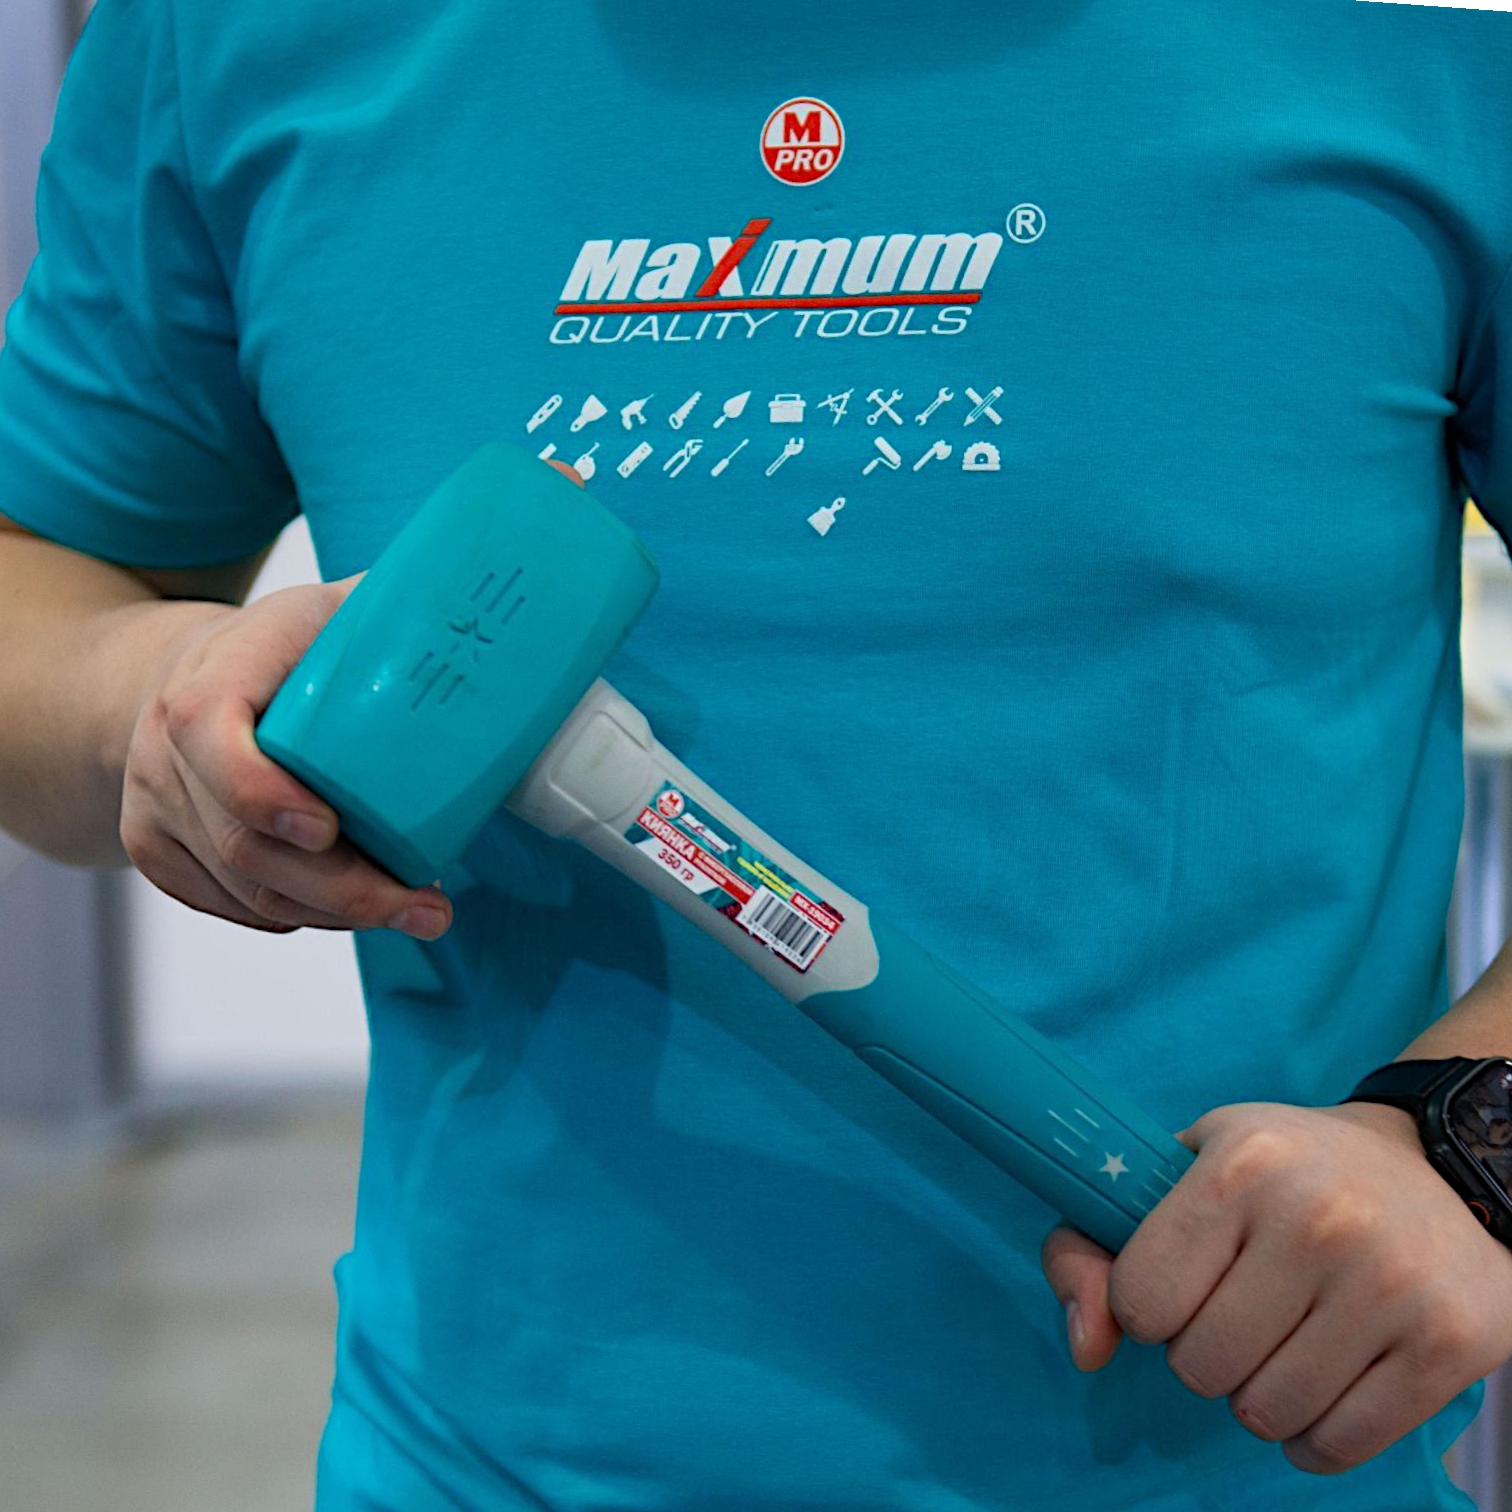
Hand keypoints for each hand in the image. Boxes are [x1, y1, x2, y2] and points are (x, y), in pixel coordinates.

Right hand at [119, 572, 454, 938]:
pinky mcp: (156, 846)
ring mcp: (155, 798)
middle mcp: (166, 737)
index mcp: (218, 666)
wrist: (187, 671)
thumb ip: (401, 611)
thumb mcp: (334, 608)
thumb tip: (497, 622)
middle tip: (426, 907)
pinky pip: (227, 904)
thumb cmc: (284, 646)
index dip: (261, 789)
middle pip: (243, 839)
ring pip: (243, 885)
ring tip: (414, 910)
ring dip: (336, 913)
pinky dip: (297, 915)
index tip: (330, 828)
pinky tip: (352, 909)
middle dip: (343, 888)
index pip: (207, 727)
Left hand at [1041, 1099, 1511, 1474]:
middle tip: (1243, 1305)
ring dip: (1259, 1394)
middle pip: (1200, 1366)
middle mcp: (1318, 1217)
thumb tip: (1086, 1349)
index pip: (1140, 1300)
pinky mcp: (1450, 1343)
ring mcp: (1391, 1282)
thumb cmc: (1278, 1174)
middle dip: (1204, 1351)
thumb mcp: (1177, 1173)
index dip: (1148, 1305)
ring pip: (1266, 1414)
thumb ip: (1090, 1247)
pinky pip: (1337, 1446)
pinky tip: (1326, 1375)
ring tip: (1286, 1335)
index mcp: (1243, 1163)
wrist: (1433, 1169)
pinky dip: (1314, 1434)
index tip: (1181, 1280)